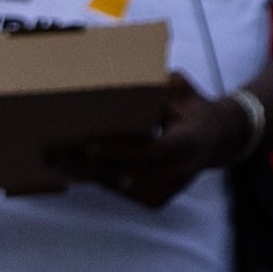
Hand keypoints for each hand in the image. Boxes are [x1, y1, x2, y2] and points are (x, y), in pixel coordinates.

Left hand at [48, 86, 262, 206]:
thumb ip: (158, 84)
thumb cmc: (194, 109)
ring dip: (86, 174)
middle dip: (86, 164)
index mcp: (188, 142)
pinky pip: (123, 191)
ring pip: (119, 185)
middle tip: (52, 153)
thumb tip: (127, 70)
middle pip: (125, 173)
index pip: (149, 150)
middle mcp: (179, 172)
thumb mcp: (182, 90)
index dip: (117, 148)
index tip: (85, 142)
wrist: (219, 140)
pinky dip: (100, 180)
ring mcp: (169, 191)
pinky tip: (75, 169)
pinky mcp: (158, 201)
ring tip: (54, 160)